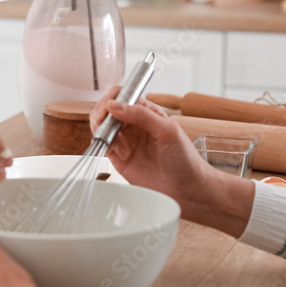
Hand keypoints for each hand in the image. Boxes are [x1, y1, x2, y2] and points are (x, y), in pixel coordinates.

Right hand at [90, 86, 206, 206]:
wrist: (187, 190)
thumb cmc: (185, 160)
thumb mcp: (168, 131)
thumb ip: (142, 115)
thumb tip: (115, 105)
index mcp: (148, 113)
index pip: (125, 96)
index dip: (115, 97)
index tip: (112, 105)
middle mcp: (135, 125)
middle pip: (109, 108)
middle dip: (103, 110)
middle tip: (104, 118)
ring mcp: (126, 142)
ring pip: (102, 125)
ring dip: (99, 124)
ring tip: (104, 131)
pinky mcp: (119, 159)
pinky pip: (102, 145)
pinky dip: (99, 141)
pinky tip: (109, 145)